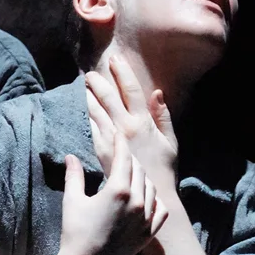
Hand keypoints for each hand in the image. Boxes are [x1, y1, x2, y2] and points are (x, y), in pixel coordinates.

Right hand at [57, 136, 167, 254]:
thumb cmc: (75, 233)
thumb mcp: (72, 201)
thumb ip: (74, 176)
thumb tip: (70, 157)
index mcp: (118, 189)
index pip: (124, 158)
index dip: (121, 144)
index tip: (118, 135)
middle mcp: (137, 201)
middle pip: (139, 170)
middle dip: (130, 160)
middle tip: (122, 154)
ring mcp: (145, 218)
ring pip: (151, 188)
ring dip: (142, 179)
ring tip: (133, 176)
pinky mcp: (148, 233)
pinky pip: (161, 210)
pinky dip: (156, 201)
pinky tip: (147, 199)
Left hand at [85, 50, 178, 198]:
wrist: (149, 195)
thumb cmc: (164, 168)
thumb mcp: (170, 141)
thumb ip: (163, 116)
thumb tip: (156, 93)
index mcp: (143, 123)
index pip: (131, 90)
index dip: (122, 73)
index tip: (115, 59)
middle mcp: (125, 129)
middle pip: (108, 98)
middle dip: (99, 83)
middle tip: (91, 73)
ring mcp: (111, 140)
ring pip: (96, 111)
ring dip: (90, 96)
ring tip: (84, 85)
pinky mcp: (101, 151)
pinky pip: (93, 128)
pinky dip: (89, 115)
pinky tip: (85, 107)